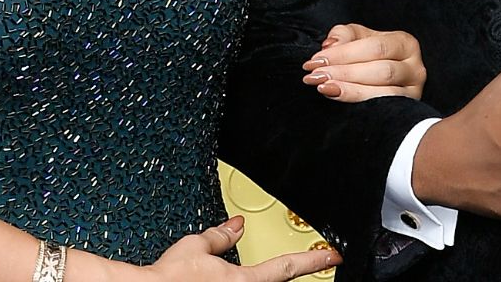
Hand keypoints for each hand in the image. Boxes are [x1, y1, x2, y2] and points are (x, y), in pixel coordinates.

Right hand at [120, 216, 340, 281]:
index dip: (313, 260)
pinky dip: (237, 280)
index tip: (333, 256)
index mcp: (244, 281)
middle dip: (282, 271)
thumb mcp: (196, 247)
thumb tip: (236, 225)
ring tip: (225, 267)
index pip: (287, 267)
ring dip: (259, 276)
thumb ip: (220, 237)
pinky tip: (216, 276)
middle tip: (300, 261)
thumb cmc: (167, 277)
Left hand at [301, 23, 425, 101]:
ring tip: (322, 86)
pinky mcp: (406, 112)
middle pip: (380, 71)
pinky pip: (382, 109)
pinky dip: (357, 103)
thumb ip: (344, 35)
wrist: (381, 75)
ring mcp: (413, 93)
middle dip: (344, 73)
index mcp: (405, 44)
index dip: (344, 54)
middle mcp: (415, 68)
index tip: (317, 59)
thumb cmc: (370, 55)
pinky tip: (335, 96)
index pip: (375, 48)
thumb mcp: (358, 37)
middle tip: (315, 75)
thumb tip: (330, 45)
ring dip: (349, 90)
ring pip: (384, 93)